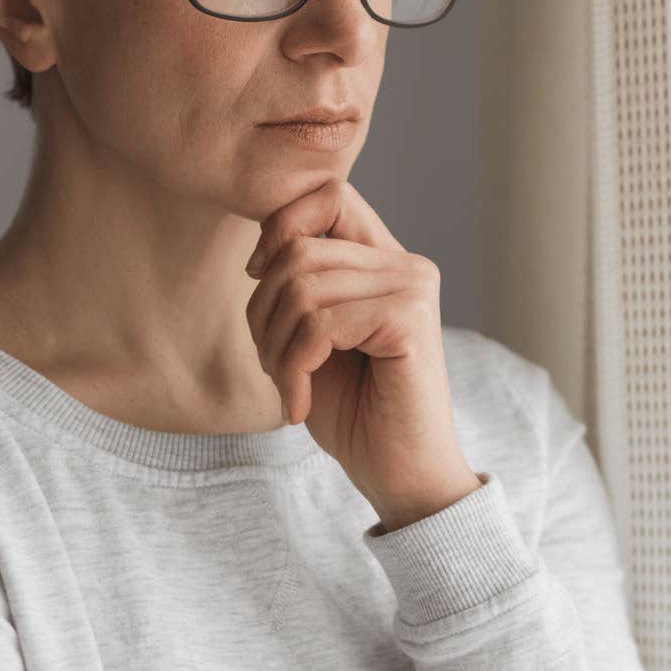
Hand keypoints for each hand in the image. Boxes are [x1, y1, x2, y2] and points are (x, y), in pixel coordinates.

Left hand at [243, 177, 480, 530]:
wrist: (399, 476)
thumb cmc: (354, 411)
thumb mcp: (311, 336)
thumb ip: (298, 284)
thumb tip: (260, 249)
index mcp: (385, 259)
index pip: (326, 194)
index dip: (278, 228)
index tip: (258, 278)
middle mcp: (406, 264)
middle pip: (299, 249)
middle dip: (264, 312)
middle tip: (275, 367)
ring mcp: (413, 287)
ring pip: (303, 287)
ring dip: (276, 348)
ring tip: (290, 388)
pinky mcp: (410, 319)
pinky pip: (321, 324)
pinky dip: (295, 367)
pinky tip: (301, 403)